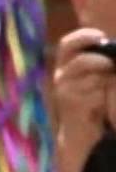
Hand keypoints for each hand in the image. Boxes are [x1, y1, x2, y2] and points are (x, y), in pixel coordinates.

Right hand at [53, 27, 114, 171]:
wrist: (82, 134)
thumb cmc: (92, 102)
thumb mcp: (96, 79)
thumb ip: (100, 64)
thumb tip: (114, 52)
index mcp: (66, 64)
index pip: (68, 43)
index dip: (84, 36)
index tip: (101, 36)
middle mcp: (61, 74)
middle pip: (75, 57)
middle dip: (97, 59)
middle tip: (110, 64)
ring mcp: (63, 89)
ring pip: (87, 75)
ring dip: (102, 79)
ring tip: (106, 86)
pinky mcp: (70, 104)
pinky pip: (91, 93)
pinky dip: (101, 95)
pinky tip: (102, 102)